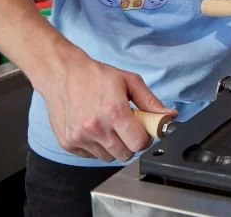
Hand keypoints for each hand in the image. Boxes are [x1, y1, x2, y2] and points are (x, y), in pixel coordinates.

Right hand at [41, 51, 176, 161]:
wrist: (62, 74)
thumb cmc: (97, 76)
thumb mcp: (129, 81)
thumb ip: (151, 102)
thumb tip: (169, 116)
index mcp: (114, 112)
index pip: (139, 143)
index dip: (145, 138)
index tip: (143, 130)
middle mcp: (96, 128)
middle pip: (126, 154)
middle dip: (131, 143)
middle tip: (127, 127)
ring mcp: (80, 138)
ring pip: (109, 157)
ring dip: (114, 146)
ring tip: (109, 126)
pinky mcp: (68, 144)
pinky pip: (92, 156)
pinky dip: (97, 147)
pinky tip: (95, 129)